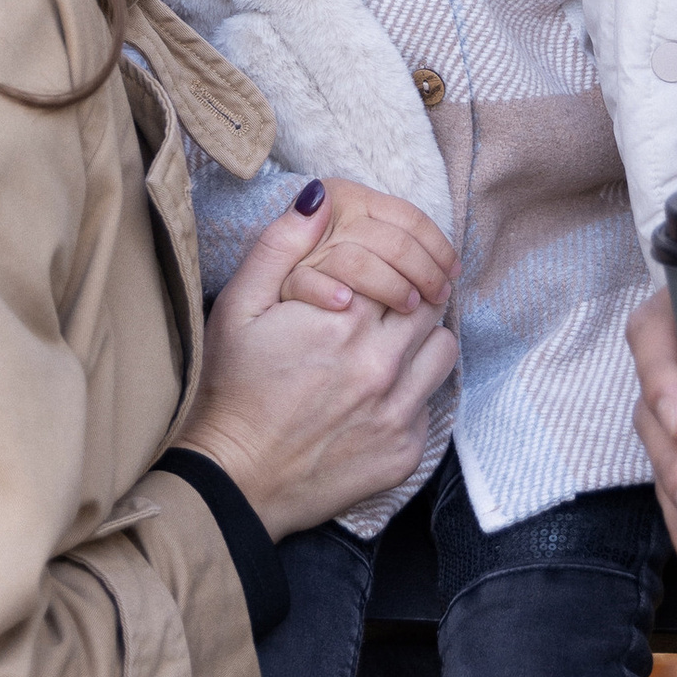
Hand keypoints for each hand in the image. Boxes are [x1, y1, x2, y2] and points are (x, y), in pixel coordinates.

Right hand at [179, 193, 458, 538]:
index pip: (402, 265)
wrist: (236, 480)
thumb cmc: (233, 390)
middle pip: (429, 301)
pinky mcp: (405, 450)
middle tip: (386, 300)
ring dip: (423, 336)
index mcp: (345, 321)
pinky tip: (380, 390)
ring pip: (443, 346)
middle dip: (412, 292)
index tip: (378, 271)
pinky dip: (416, 387)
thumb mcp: (239, 307)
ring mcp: (398, 410)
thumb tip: (320, 196)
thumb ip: (281, 244)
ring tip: (389, 339)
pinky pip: (433, 400)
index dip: (391, 262)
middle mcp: (380, 364)